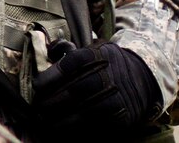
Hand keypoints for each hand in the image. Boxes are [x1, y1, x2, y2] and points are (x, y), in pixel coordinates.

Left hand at [32, 40, 159, 134]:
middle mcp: (108, 75)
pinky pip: (97, 125)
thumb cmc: (105, 62)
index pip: (73, 62)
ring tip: (45, 121)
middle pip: (77, 88)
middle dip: (54, 100)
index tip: (36, 85)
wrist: (141, 77)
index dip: (52, 75)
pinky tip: (62, 129)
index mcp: (98, 55)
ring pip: (86, 110)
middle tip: (38, 106)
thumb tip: (50, 51)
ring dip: (62, 118)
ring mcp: (116, 97)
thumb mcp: (92, 48)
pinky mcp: (121, 115)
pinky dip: (77, 129)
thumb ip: (68, 49)